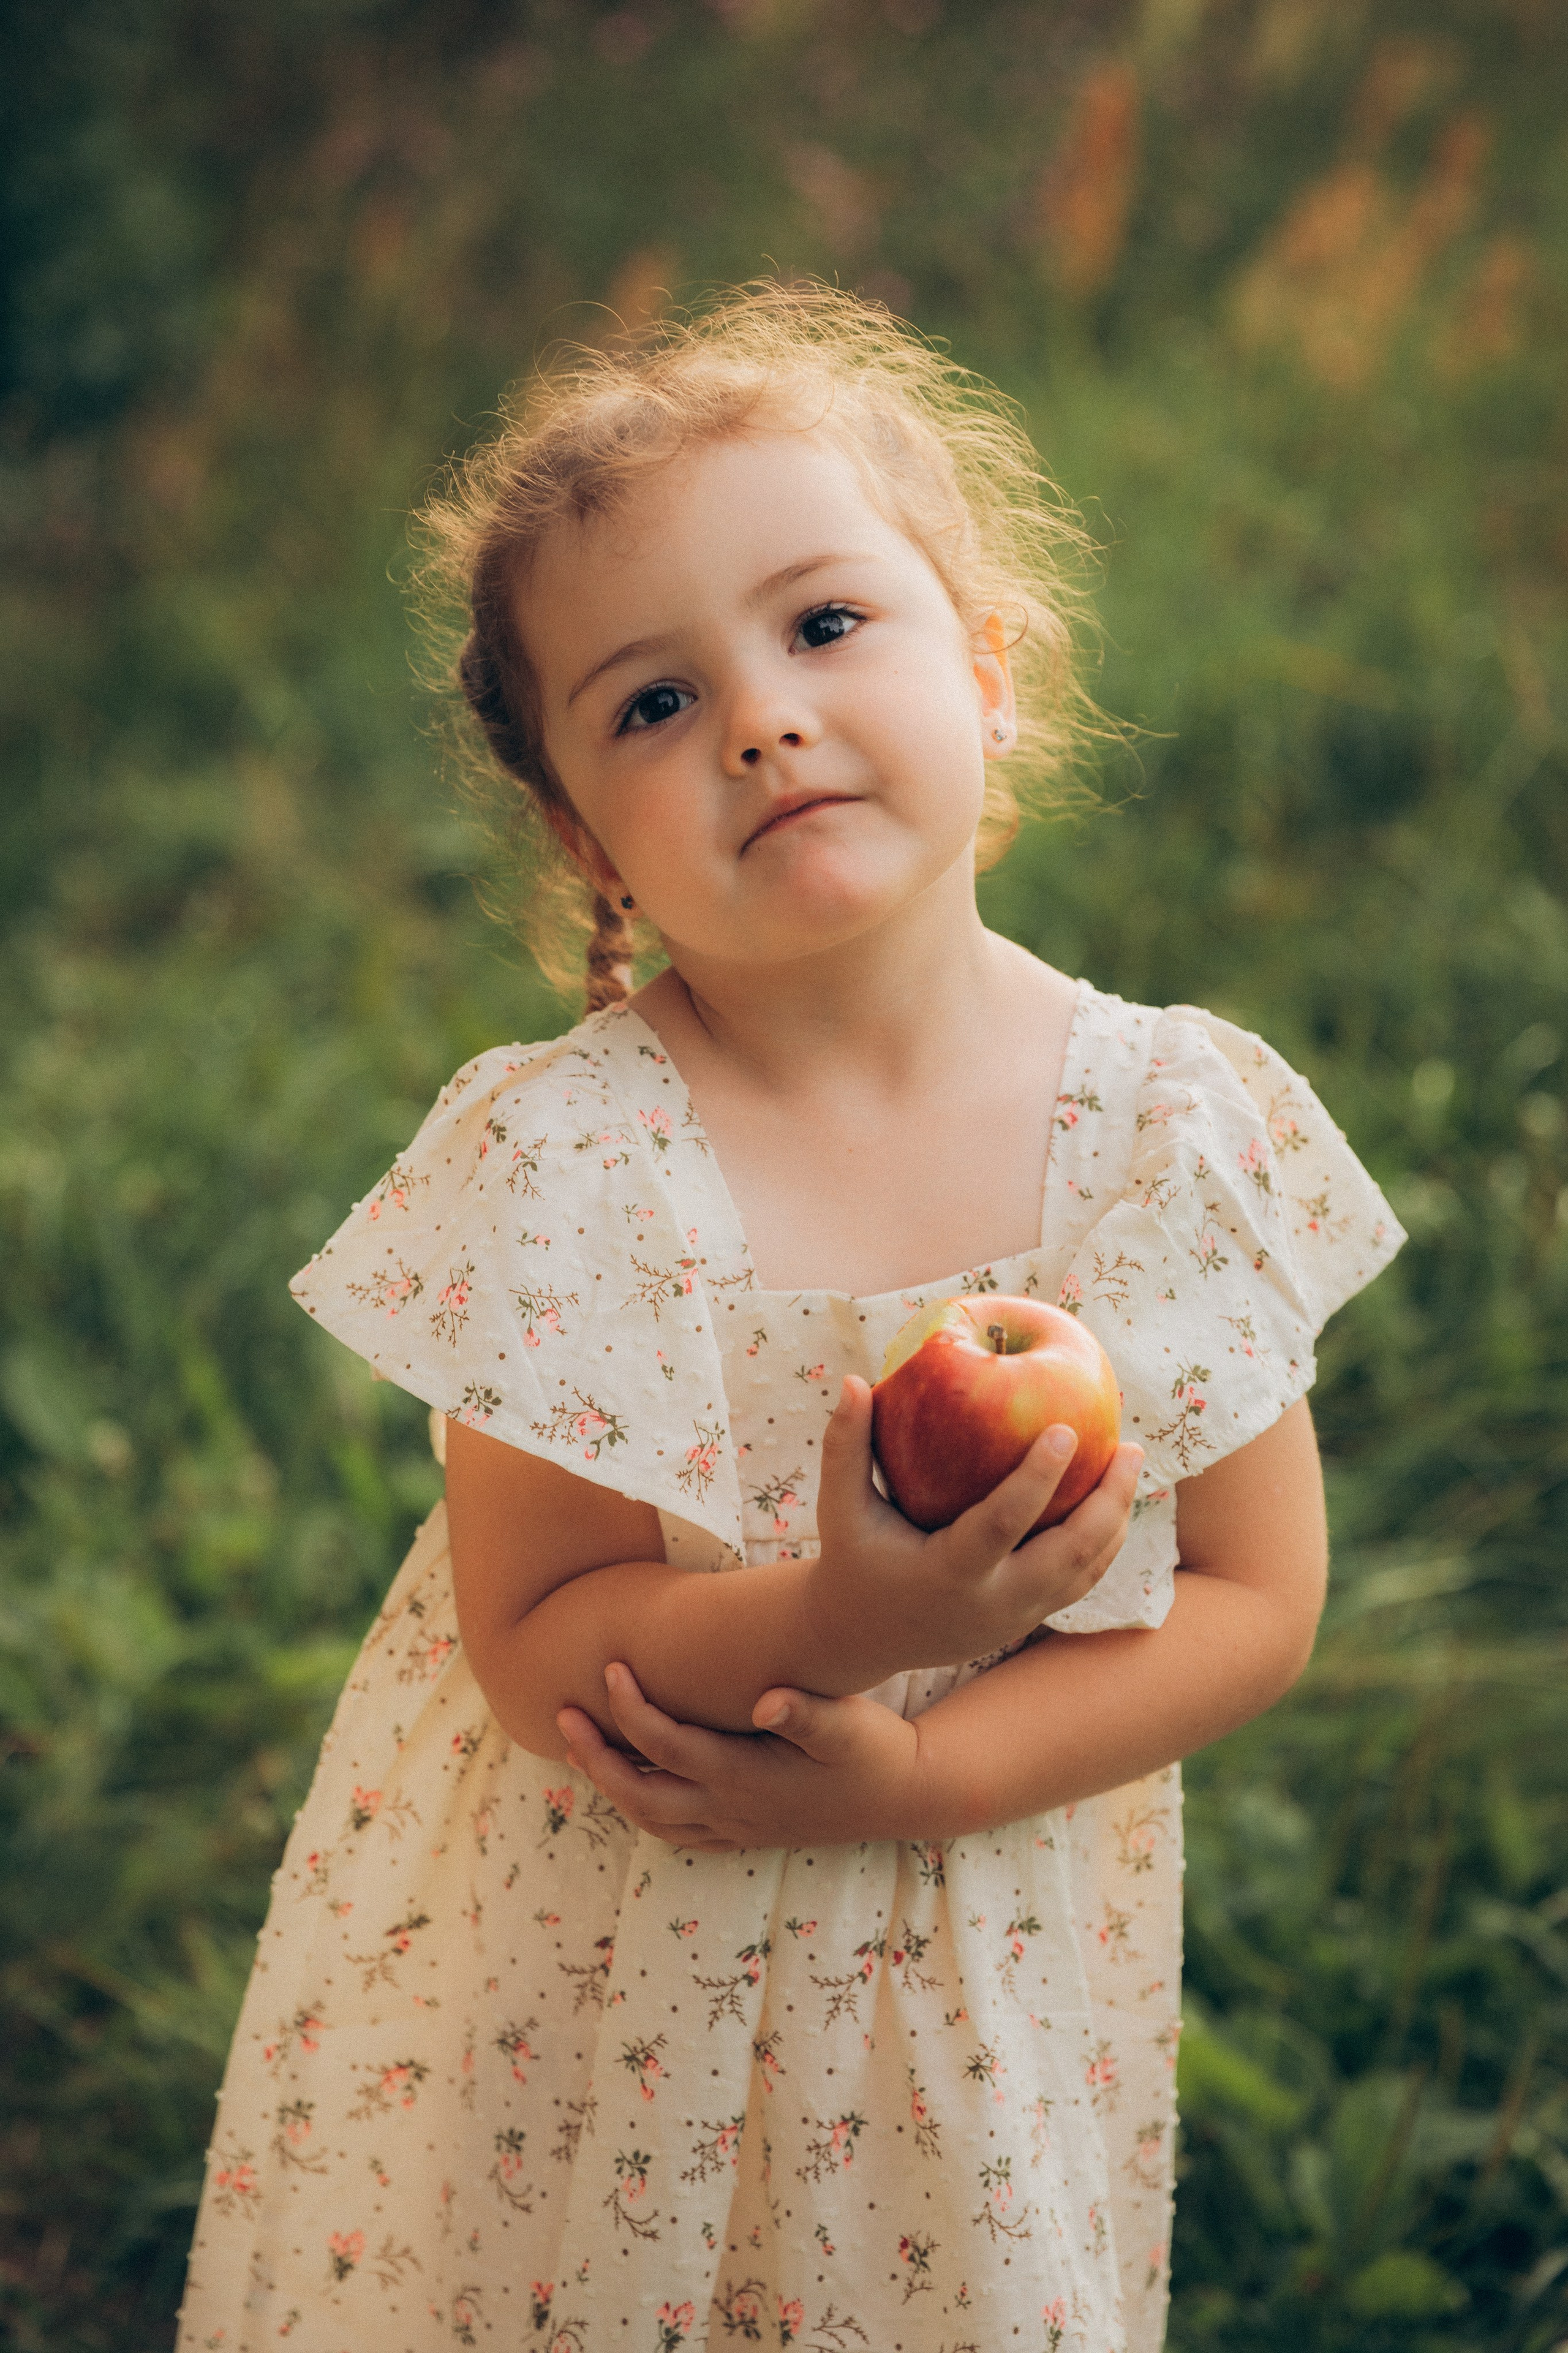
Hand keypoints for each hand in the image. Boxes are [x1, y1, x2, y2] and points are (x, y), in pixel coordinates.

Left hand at [557, 1662, 921, 1851]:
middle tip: (563, 1715)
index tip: (609, 1667)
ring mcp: (738, 1827)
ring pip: (653, 1819)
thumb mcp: (848, 1724)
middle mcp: (732, 1810)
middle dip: (596, 1757)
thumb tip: (765, 1699)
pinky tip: (633, 1783)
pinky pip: (679, 1831)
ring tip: (581, 1747)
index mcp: (746, 1778)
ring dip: (612, 1785)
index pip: (667, 1746)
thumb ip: (806, 1713)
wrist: (905, 1795)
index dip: (630, 1708)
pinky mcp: (748, 1833)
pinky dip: (644, 1809)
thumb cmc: (875, 1750)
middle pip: (641, 1794)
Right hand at [805, 1376, 1142, 1684]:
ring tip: (1129, 1461)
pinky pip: (1080, 1581)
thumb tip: (854, 1379)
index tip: (1067, 1429)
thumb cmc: (853, 1558)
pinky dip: (1103, 1540)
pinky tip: (1111, 1496)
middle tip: (1129, 1446)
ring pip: (1086, 1571)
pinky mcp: (1027, 1621)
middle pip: (1070, 1555)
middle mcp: (990, 1604)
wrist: (864, 1637)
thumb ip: (845, 1446)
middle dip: (1108, 1501)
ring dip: (1116, 1518)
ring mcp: (1015, 1618)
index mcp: (946, 1575)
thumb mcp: (840, 1508)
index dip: (1037, 1480)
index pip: (1001, 1526)